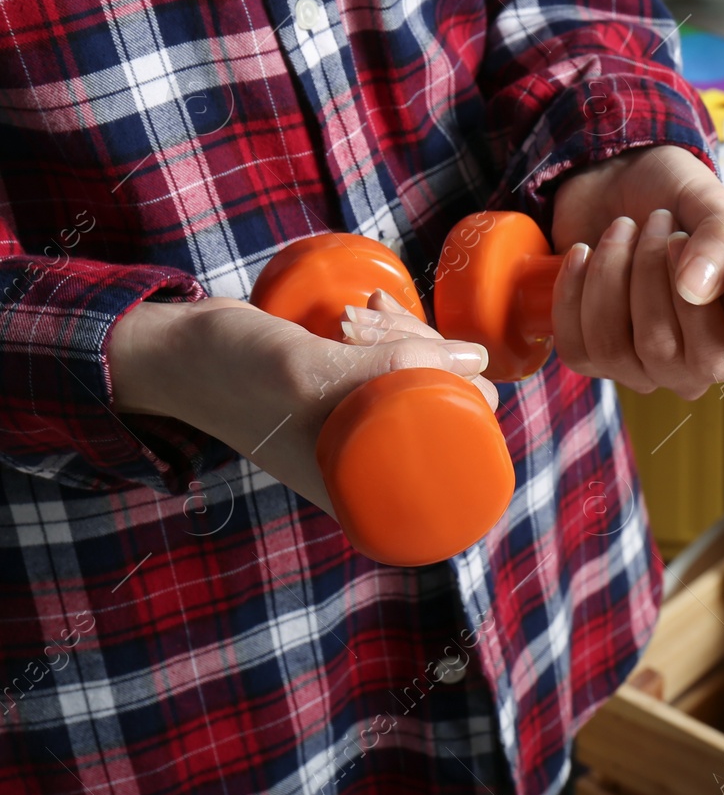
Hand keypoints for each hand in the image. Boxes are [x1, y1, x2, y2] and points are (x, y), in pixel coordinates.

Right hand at [108, 294, 496, 515]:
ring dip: (403, 328)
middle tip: (359, 323)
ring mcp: (366, 424)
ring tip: (352, 315)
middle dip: (421, 345)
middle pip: (454, 397)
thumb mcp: (308, 371)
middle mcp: (373, 461)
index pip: (463, 441)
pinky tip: (367, 306)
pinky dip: (393, 325)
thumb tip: (477, 362)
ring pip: (432, 370)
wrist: (177, 352)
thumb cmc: (233, 371)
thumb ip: (389, 367)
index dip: (454, 388)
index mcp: (368, 488)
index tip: (408, 353)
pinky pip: (404, 355)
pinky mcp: (357, 389)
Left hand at [549, 145, 723, 398]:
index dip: (689, 301)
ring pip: (611, 347)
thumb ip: (722, 242)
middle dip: (646, 272)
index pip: (714, 357)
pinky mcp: (590, 354)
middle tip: (654, 219)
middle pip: (657, 347)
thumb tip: (694, 291)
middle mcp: (690, 367)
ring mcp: (638, 366)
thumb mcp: (712, 206)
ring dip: (609, 276)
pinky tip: (582, 253)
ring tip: (621, 229)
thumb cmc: (677, 198)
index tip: (678, 237)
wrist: (621, 181)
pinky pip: (574, 346)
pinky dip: (572, 291)